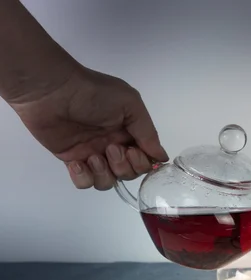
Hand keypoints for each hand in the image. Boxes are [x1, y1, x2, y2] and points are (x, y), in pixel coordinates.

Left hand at [8, 66, 168, 189]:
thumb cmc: (94, 93)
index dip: (142, 162)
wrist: (51, 90)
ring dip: (104, 174)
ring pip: (108, 182)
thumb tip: (162, 157)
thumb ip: (148, 133)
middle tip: (110, 148)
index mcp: (130, 133)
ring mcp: (93, 154)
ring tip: (92, 156)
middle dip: (123, 166)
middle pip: (129, 174)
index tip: (133, 151)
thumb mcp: (130, 105)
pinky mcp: (72, 160)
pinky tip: (76, 162)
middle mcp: (114, 145)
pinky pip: (84, 182)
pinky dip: (84, 177)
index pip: (145, 159)